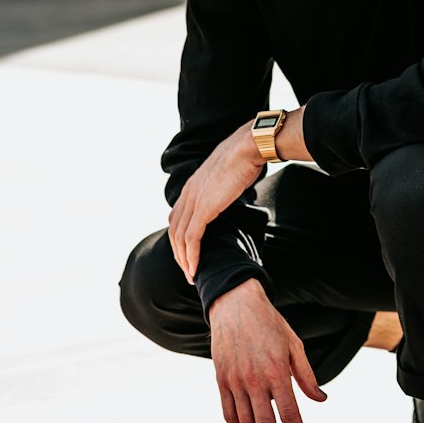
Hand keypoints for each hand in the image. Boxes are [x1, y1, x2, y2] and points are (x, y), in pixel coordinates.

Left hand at [168, 122, 263, 281]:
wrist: (249, 146)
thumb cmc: (246, 156)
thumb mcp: (229, 172)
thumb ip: (224, 184)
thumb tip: (234, 187)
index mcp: (193, 185)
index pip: (177, 217)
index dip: (179, 237)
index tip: (188, 252)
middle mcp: (188, 193)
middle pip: (174, 230)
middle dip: (179, 253)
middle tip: (188, 271)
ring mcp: (194, 201)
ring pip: (180, 238)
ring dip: (184, 260)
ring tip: (191, 276)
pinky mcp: (204, 209)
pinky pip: (191, 238)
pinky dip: (191, 256)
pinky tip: (195, 269)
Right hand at [209, 279, 326, 422]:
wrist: (235, 305)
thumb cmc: (270, 324)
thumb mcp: (294, 345)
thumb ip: (307, 376)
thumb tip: (321, 400)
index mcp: (276, 371)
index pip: (290, 414)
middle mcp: (254, 380)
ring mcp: (234, 382)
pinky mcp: (221, 381)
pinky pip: (229, 414)